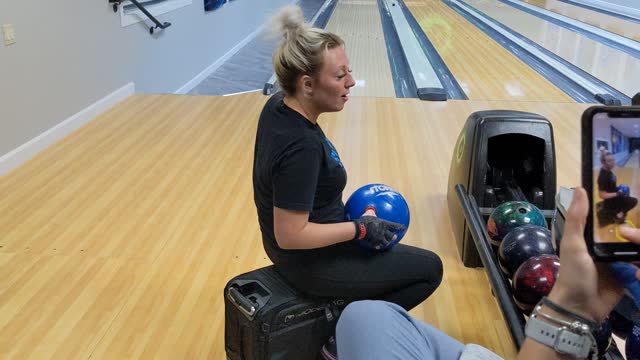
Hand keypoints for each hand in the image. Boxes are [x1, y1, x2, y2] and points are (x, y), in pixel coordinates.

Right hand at [353, 216, 404, 249]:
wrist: (360, 228)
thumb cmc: (366, 220)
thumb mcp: (369, 214)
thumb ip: (372, 212)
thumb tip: (371, 210)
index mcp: (384, 224)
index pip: (395, 226)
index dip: (400, 227)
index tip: (404, 228)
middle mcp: (383, 232)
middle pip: (391, 236)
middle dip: (393, 237)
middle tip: (395, 237)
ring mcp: (379, 238)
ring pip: (385, 242)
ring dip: (386, 243)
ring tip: (386, 243)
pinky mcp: (374, 242)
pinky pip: (377, 245)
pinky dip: (377, 246)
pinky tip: (377, 246)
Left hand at [547, 187, 627, 321]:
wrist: (581, 308)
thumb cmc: (573, 273)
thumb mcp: (573, 244)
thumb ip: (577, 219)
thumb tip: (580, 188)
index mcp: (592, 236)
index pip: (610, 217)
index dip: (621, 207)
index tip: (634, 195)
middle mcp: (607, 245)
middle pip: (628, 231)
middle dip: (637, 228)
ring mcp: (620, 260)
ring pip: (637, 246)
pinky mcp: (630, 275)